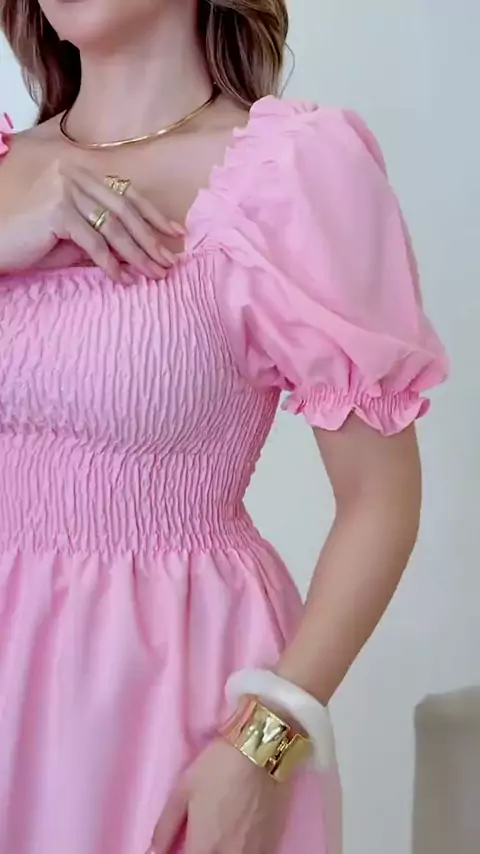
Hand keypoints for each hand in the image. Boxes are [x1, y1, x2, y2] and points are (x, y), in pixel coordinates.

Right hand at [0, 160, 183, 279]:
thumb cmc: (34, 243)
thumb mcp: (77, 241)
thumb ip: (107, 240)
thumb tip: (143, 254)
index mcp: (82, 174)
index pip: (126, 193)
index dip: (154, 214)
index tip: (177, 233)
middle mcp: (74, 175)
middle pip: (124, 209)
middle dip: (151, 239)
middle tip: (170, 262)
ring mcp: (64, 190)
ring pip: (113, 226)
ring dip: (137, 254)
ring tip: (154, 274)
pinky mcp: (56, 212)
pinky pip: (93, 242)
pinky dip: (110, 264)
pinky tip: (123, 280)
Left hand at [150, 738, 291, 853]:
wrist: (263, 750)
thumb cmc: (218, 767)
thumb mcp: (183, 791)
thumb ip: (165, 828)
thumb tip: (153, 852)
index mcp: (204, 850)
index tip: (184, 846)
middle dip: (201, 852)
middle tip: (201, 837)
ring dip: (222, 853)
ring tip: (218, 834)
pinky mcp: (272, 845)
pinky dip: (241, 851)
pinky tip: (237, 835)